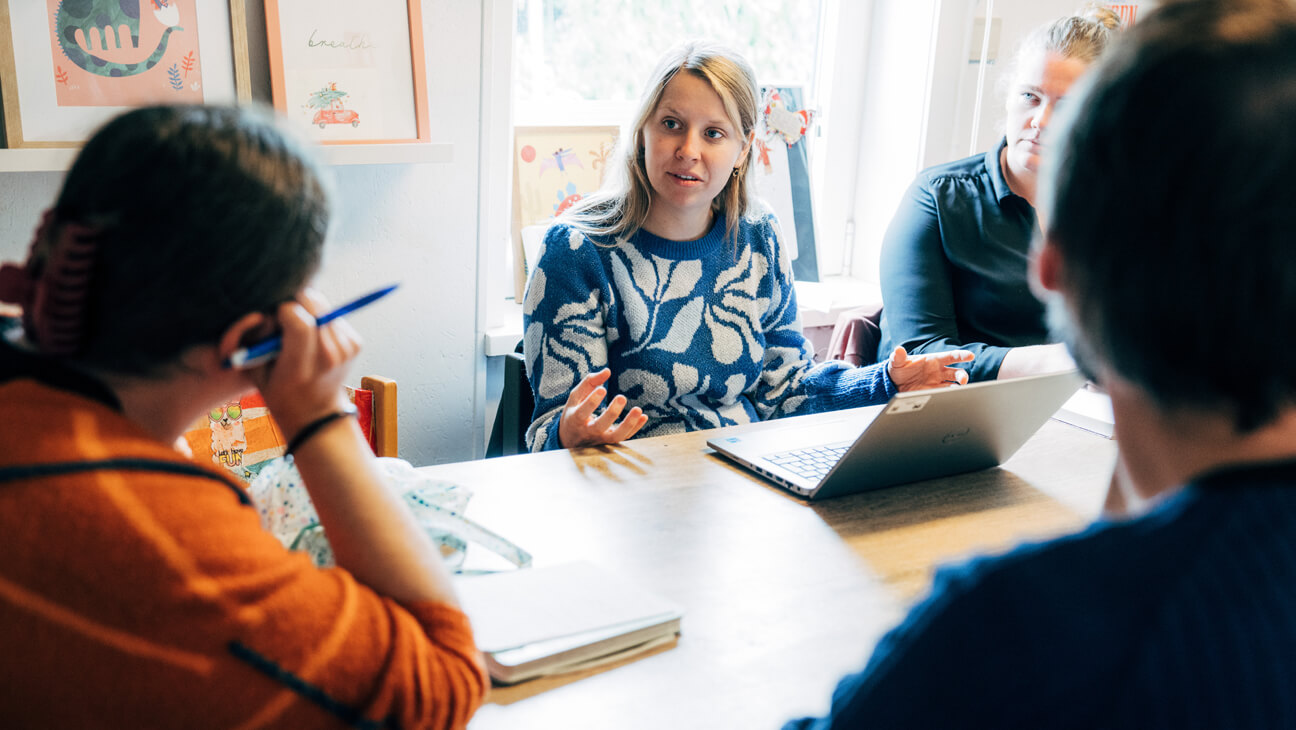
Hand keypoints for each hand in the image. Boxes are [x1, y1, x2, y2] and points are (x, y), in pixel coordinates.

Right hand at [251, 288, 360, 436]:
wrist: (315, 411)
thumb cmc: (278, 390)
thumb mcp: (254, 370)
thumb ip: (254, 341)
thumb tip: (266, 313)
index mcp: (300, 367)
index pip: (300, 322)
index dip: (285, 310)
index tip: (276, 318)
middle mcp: (328, 357)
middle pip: (315, 306)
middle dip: (297, 303)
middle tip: (286, 319)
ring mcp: (346, 350)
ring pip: (324, 308)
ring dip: (310, 311)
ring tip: (299, 334)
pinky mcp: (355, 344)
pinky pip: (334, 317)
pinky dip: (321, 320)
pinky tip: (313, 339)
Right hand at [558, 369, 648, 448]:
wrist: (572, 439)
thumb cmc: (574, 412)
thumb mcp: (576, 397)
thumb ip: (589, 382)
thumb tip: (607, 371)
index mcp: (575, 419)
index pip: (582, 413)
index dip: (592, 401)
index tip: (602, 388)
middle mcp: (587, 432)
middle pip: (600, 426)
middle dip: (611, 413)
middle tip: (621, 397)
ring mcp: (600, 439)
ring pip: (615, 436)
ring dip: (628, 425)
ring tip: (639, 410)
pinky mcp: (610, 442)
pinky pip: (624, 437)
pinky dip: (635, 428)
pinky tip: (644, 417)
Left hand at [886, 346, 972, 390]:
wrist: (894, 384)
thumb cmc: (899, 369)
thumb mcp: (897, 361)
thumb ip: (898, 356)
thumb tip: (898, 349)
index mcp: (934, 360)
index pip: (951, 356)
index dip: (961, 355)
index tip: (970, 356)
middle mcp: (939, 371)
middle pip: (956, 373)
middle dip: (962, 376)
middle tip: (963, 380)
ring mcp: (938, 383)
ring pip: (955, 385)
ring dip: (959, 388)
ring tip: (958, 391)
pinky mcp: (935, 393)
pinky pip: (946, 395)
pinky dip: (950, 397)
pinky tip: (951, 398)